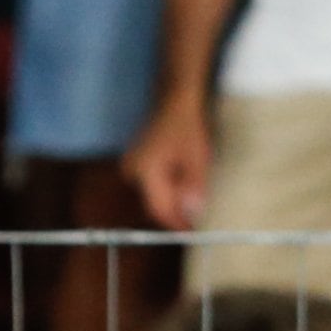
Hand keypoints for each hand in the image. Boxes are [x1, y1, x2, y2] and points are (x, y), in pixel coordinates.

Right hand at [127, 92, 217, 233]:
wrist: (176, 99)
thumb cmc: (187, 126)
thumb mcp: (197, 160)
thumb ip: (194, 188)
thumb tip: (192, 214)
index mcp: (146, 171)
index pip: (159, 208)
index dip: (175, 223)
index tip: (190, 232)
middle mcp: (133, 171)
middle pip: (154, 203)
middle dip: (174, 212)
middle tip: (194, 219)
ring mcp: (132, 165)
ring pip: (154, 194)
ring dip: (172, 200)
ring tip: (191, 200)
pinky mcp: (137, 161)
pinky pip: (152, 183)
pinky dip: (167, 188)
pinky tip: (182, 184)